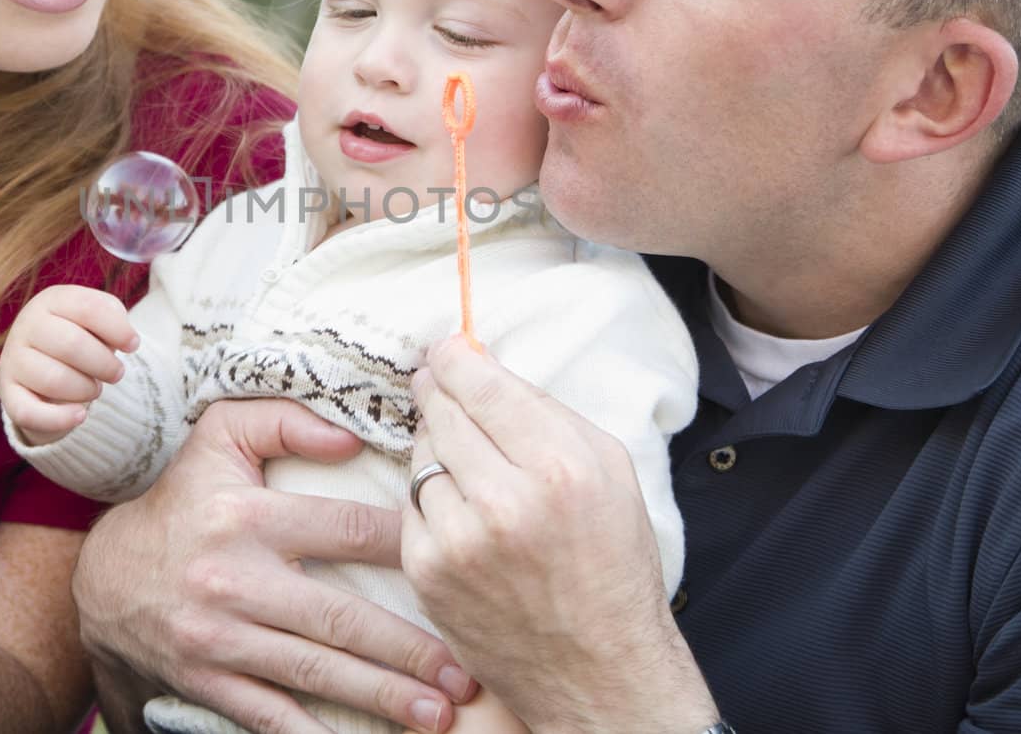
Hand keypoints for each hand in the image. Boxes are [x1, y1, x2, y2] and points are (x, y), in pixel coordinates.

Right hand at [0, 284, 138, 444]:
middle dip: (104, 364)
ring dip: (86, 389)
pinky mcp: (8, 394)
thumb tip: (127, 339)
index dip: (117, 328)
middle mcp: (26, 326)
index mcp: (51, 301)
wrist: (45, 363)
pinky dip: (59, 418)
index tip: (133, 345)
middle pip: (72, 345)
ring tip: (94, 388)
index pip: (87, 307)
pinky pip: (28, 412)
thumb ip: (114, 319)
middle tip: (117, 374)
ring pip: (54, 380)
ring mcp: (13, 360)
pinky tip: (81, 416)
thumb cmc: (81, 336)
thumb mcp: (98, 320)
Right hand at [74, 398, 476, 733]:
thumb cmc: (182, 500)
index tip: (457, 559)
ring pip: (316, 673)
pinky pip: (272, 717)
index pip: (345, 530)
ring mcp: (221, 640)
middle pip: (340, 619)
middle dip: (409, 648)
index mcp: (247, 516)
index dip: (406, 545)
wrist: (104, 579)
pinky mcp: (210, 684)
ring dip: (382, 696)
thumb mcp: (218, 437)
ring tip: (439, 712)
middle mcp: (235, 581)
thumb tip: (353, 435)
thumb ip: (284, 418)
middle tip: (466, 669)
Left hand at [401, 338, 716, 733]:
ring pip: (420, 455)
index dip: (455, 359)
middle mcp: (506, 502)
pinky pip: (410, 505)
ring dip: (434, 447)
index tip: (444, 349)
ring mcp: (460, 541)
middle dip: (438, 393)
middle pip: (443, 413)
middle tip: (436, 384)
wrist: (599, 670)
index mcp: (561, 468)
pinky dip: (428, 498)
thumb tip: (484, 365)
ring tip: (467, 461)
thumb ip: (547, 413)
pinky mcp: (428, 572)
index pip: (484, 386)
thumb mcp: (611, 472)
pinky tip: (459, 509)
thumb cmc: (611, 563)